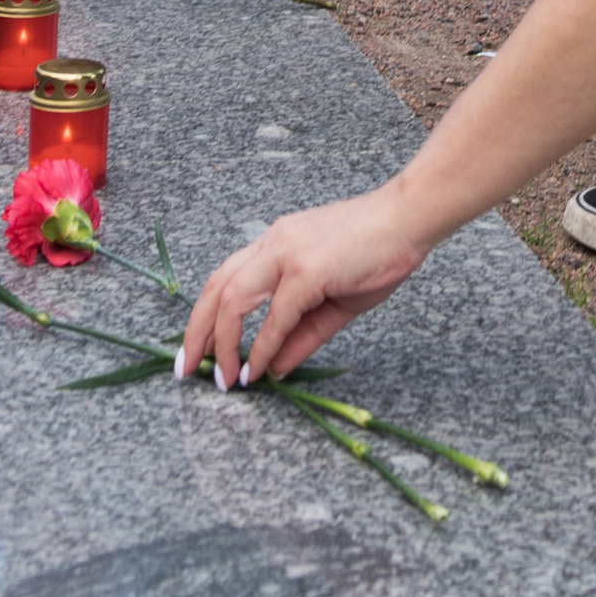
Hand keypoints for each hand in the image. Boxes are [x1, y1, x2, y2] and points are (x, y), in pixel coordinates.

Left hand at [180, 187, 431, 388]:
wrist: (410, 219)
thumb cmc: (379, 252)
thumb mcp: (335, 303)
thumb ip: (301, 335)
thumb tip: (273, 367)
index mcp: (275, 243)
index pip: (226, 279)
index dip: (206, 317)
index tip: (200, 352)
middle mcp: (272, 243)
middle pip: (215, 287)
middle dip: (195, 332)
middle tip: (186, 369)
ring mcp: (286, 254)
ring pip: (232, 299)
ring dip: (222, 343)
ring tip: (220, 377)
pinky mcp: (307, 270)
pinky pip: (275, 316)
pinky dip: (261, 347)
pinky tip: (257, 371)